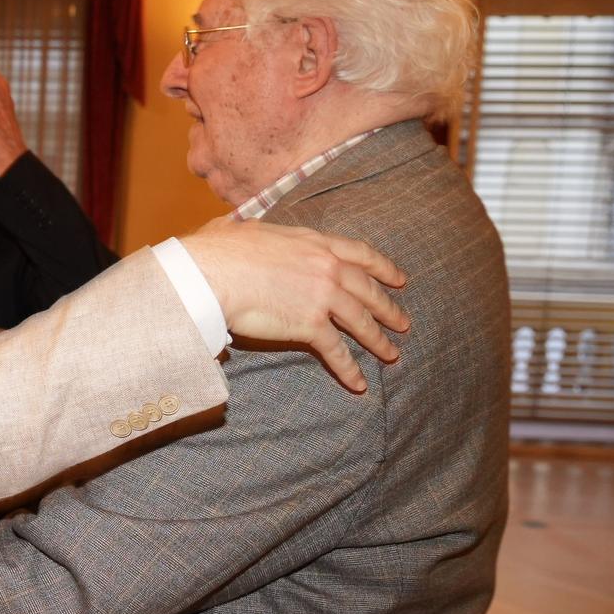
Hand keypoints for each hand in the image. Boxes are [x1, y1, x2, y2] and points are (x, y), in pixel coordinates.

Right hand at [181, 218, 409, 393]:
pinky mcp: (310, 324)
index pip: (361, 253)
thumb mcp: (249, 230)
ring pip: (361, 322)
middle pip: (368, 290)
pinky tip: (358, 383)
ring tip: (391, 355)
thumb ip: (260, 233)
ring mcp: (322, 296)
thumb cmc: (219, 250)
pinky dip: (349, 369)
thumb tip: (240, 231)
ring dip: (379, 341)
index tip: (399, 278)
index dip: (383, 267)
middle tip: (403, 323)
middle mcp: (327, 267)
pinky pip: (337, 351)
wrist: (211, 272)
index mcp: (314, 242)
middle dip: (389, 308)